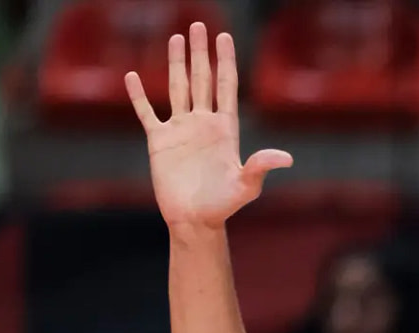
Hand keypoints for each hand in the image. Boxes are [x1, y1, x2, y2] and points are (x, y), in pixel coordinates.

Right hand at [127, 24, 292, 231]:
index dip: (226, 62)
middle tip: (198, 25)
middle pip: (202, 79)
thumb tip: (286, 158)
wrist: (195, 220)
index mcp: (225, 129)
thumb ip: (260, 167)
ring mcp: (181, 130)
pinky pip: (147, 112)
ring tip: (175, 38)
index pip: (226, 87)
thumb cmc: (223, 206)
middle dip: (201, 52)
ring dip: (176, 63)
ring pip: (178, 88)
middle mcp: (203, 124)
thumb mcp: (246, 186)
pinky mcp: (159, 141)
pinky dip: (139, 96)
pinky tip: (132, 77)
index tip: (225, 37)